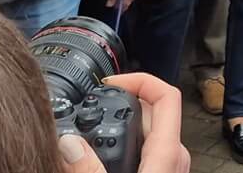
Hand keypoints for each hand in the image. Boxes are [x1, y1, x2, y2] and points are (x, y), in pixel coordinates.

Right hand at [57, 72, 190, 172]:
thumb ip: (89, 168)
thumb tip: (69, 143)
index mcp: (168, 153)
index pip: (167, 96)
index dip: (140, 79)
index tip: (111, 82)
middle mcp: (172, 155)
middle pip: (153, 109)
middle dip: (123, 100)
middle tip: (94, 101)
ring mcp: (167, 165)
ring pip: (147, 129)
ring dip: (122, 119)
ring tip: (93, 121)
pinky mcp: (157, 172)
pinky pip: (144, 145)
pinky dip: (123, 138)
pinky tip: (101, 146)